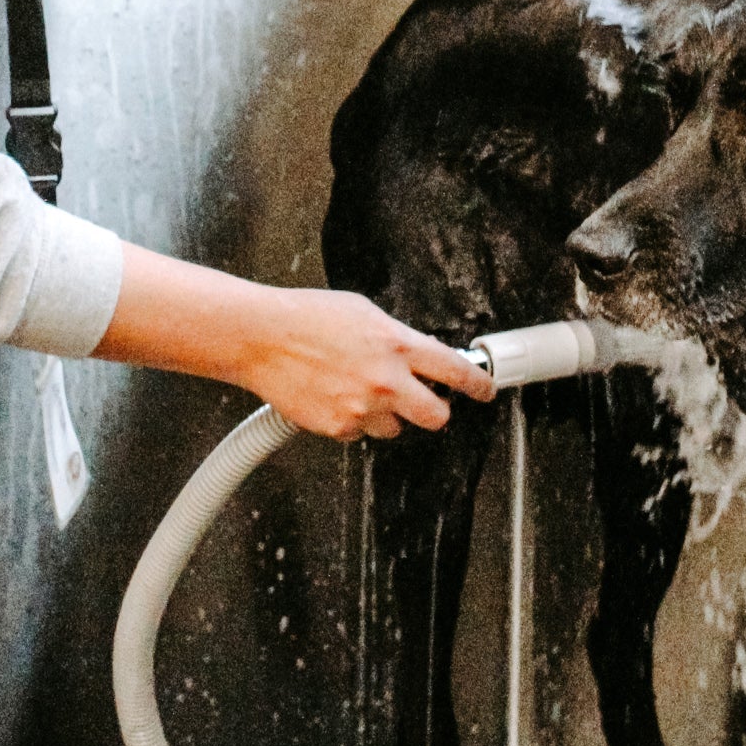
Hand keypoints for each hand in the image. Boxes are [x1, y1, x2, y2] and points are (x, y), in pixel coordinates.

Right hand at [94, 248, 494, 438]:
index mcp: (397, 345)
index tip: (485, 389)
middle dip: (435, 409)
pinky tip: (334, 396)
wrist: (261, 337)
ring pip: (395, 428)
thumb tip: (417, 353)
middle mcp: (386, 380)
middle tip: (424, 400)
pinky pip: (359, 433)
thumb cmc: (307, 316)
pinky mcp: (338, 429)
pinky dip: (353, 420)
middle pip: (437, 416)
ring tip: (358, 389)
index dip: (477, 384)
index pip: (455, 370)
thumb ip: (396, 337)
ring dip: (386, 414)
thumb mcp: (363, 313)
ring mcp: (362, 409)